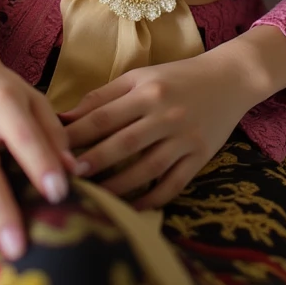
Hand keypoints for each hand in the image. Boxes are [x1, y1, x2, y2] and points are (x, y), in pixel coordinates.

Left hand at [59, 51, 256, 210]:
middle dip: (94, 162)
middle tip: (69, 179)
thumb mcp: (140, 76)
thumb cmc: (176, 76)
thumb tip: (65, 116)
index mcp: (147, 90)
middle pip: (124, 144)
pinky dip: (153, 199)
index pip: (105, 115)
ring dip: (119, 186)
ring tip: (94, 198)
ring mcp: (185, 137)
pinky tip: (133, 208)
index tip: (55, 151)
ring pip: (147, 168)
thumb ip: (103, 96)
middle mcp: (165, 114)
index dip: (78, 135)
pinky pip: (174, 183)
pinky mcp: (201, 156)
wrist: (230, 78)